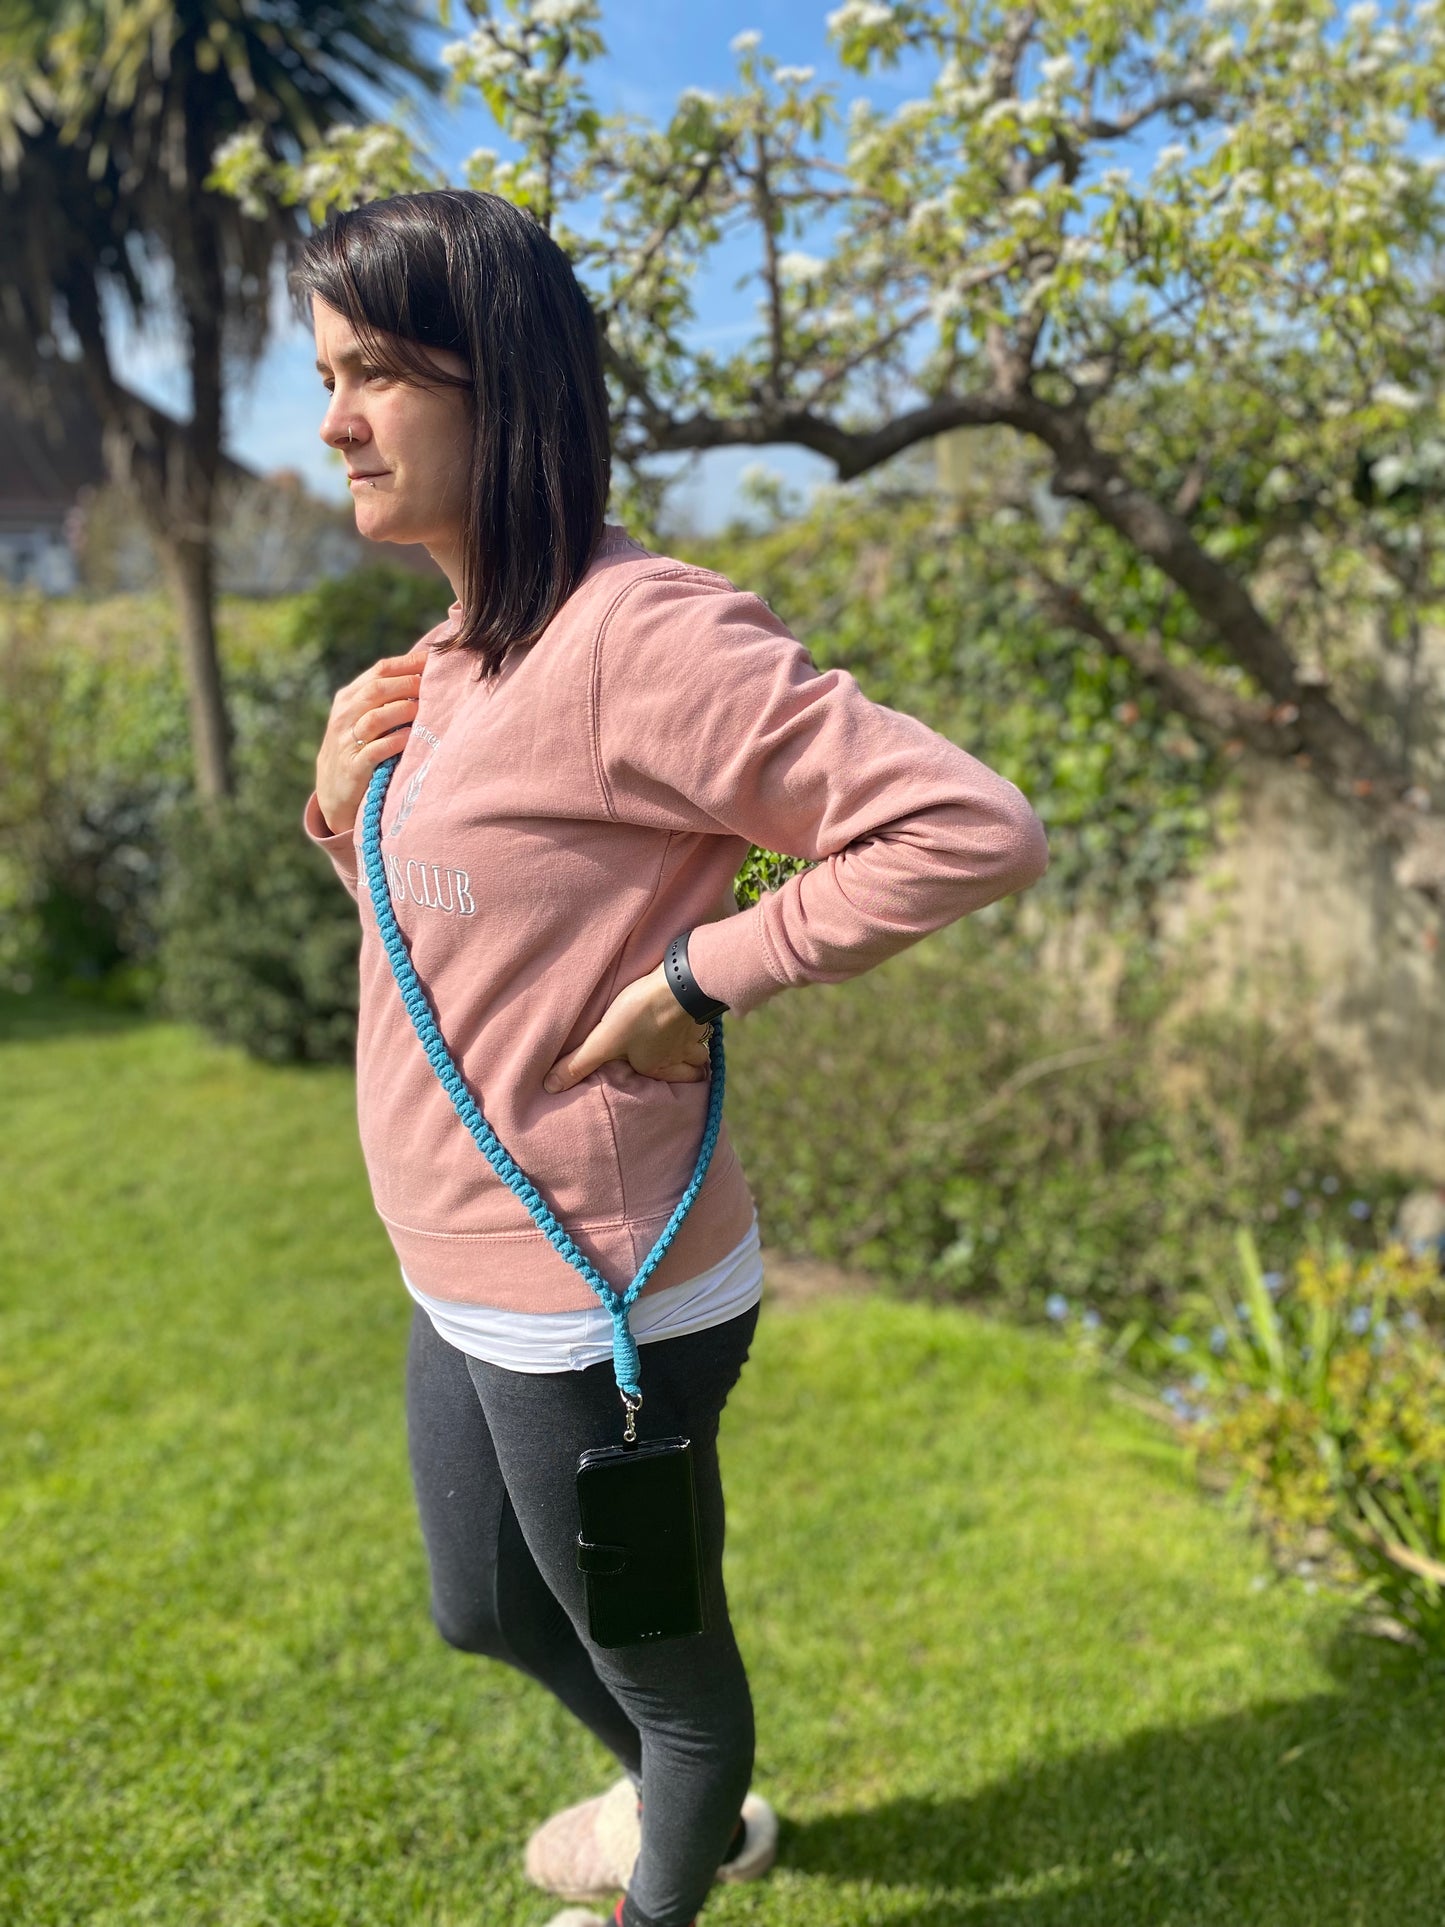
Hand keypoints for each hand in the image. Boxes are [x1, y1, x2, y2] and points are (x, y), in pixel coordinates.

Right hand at [314, 642, 428, 835]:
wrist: (334, 792)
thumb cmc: (358, 749)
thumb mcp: (361, 718)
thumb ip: (384, 698)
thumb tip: (424, 675)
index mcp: (349, 698)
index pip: (380, 670)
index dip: (408, 663)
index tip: (434, 660)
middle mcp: (345, 715)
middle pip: (377, 690)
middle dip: (408, 684)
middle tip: (433, 684)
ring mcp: (347, 741)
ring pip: (376, 718)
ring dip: (403, 711)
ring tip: (425, 709)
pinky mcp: (354, 766)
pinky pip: (377, 750)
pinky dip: (396, 741)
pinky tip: (412, 737)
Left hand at [544, 964, 712, 1091]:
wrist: (681, 982)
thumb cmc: (641, 1014)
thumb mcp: (603, 1041)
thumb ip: (578, 1064)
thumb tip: (550, 1088)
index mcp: (656, 1066)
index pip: (671, 1083)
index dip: (669, 1081)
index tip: (662, 1078)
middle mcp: (679, 1054)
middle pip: (694, 1069)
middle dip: (690, 1070)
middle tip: (685, 1067)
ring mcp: (694, 1031)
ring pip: (701, 1046)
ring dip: (695, 1047)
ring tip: (685, 1041)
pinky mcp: (700, 1007)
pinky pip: (703, 1020)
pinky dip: (697, 1020)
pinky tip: (687, 1011)